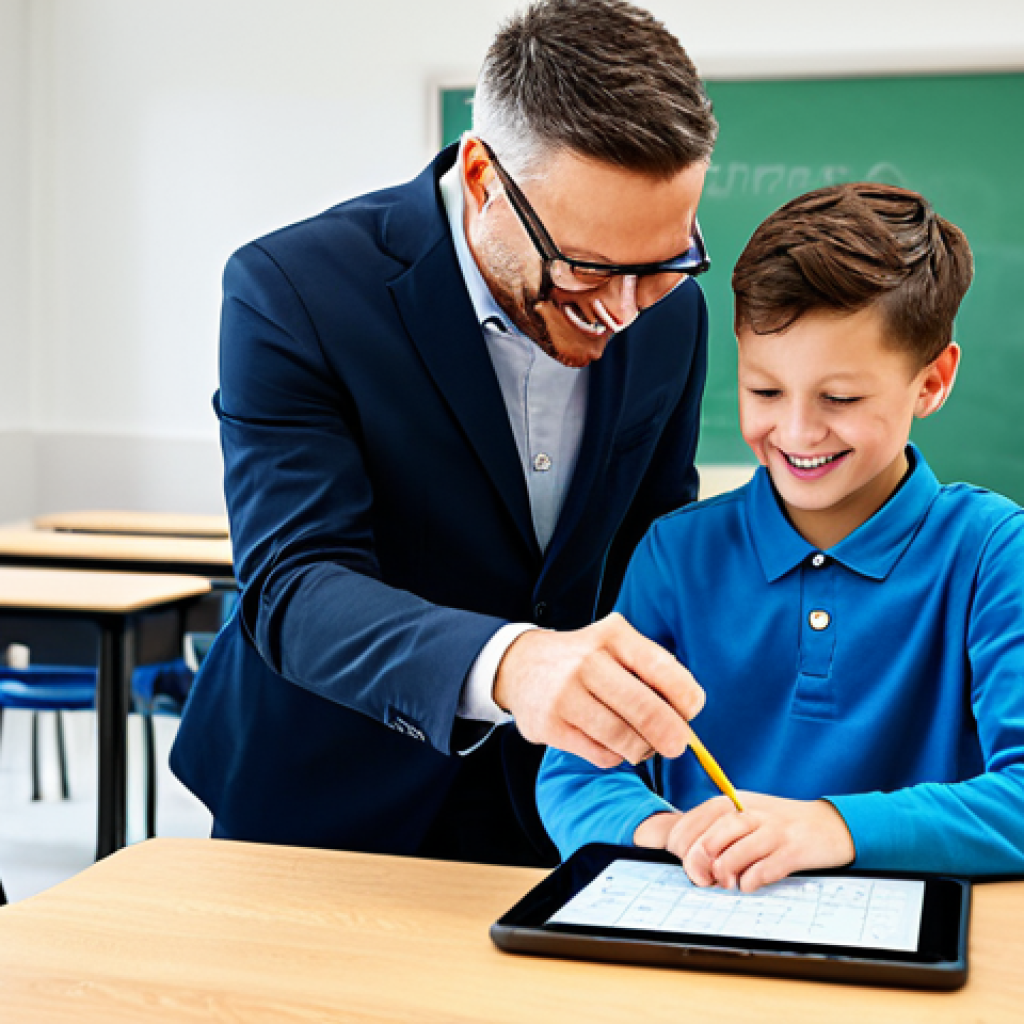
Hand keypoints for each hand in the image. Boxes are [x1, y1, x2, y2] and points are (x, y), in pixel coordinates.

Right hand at [493, 612, 704, 768]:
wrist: (520, 665)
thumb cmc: (583, 659)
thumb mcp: (615, 646)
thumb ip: (651, 673)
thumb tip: (686, 719)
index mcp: (613, 636)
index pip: (663, 670)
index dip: (686, 699)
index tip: (689, 712)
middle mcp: (587, 661)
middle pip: (646, 711)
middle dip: (672, 736)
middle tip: (676, 745)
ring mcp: (566, 695)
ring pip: (625, 739)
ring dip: (642, 749)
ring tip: (642, 745)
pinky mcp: (550, 726)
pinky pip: (601, 755)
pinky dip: (615, 756)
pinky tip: (611, 744)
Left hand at [657, 793, 855, 891]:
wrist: (829, 824)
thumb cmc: (779, 825)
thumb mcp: (746, 816)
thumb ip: (719, 830)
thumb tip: (689, 856)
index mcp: (735, 802)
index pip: (695, 820)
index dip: (682, 845)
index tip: (682, 861)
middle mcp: (752, 812)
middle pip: (711, 839)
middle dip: (699, 864)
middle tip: (702, 879)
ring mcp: (773, 831)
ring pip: (734, 855)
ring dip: (724, 875)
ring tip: (726, 882)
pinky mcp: (793, 851)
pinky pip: (763, 870)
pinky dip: (750, 882)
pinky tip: (748, 884)